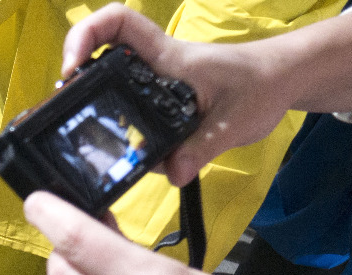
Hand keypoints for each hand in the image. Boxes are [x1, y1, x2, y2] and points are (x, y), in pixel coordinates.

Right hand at [60, 4, 292, 185]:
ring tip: (102, 150)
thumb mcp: (234, 121)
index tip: (72, 69)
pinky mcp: (159, 106)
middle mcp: (153, 68)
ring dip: (102, 118)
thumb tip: (172, 173)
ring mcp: (154, 87)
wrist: (282, 81)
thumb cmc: (261, 86)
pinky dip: (126, 139)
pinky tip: (132, 160)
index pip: (119, 23)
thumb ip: (201, 148)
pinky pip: (130, 118)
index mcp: (166, 56)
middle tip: (69, 119)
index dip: (86, 34)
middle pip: (100, 60)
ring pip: (112, 95)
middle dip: (79, 86)